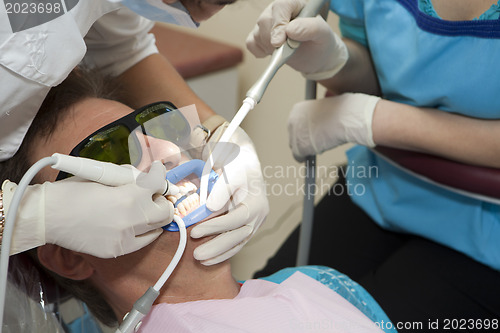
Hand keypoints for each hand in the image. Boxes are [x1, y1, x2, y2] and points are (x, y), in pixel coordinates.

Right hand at [3, 161, 173, 257]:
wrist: (47, 216)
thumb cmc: (72, 191)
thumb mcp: (104, 176)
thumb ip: (129, 178)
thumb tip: (146, 178)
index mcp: (129, 197)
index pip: (158, 183)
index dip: (159, 174)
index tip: (157, 171)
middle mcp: (132, 220)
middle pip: (165, 211)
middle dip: (162, 199)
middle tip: (154, 194)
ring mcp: (125, 239)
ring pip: (157, 229)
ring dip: (154, 217)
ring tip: (143, 209)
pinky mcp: (117, 251)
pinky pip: (141, 242)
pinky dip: (142, 232)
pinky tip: (131, 224)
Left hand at [191, 124, 268, 265]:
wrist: (244, 162)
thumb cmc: (238, 165)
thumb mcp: (231, 172)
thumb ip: (221, 190)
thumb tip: (210, 207)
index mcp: (257, 203)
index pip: (236, 218)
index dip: (215, 226)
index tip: (195, 231)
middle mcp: (259, 216)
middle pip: (238, 236)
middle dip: (217, 247)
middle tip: (196, 254)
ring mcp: (254, 223)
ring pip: (238, 243)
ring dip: (219, 253)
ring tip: (200, 260)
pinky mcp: (246, 227)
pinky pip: (236, 243)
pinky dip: (223, 252)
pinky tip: (209, 259)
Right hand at [246, 0, 347, 79]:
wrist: (316, 55)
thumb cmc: (320, 41)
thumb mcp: (323, 35)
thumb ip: (311, 28)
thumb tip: (290, 30)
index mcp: (294, 3)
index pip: (280, 7)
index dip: (278, 24)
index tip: (279, 42)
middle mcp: (278, 10)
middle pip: (264, 21)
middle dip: (274, 40)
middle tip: (288, 50)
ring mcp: (266, 21)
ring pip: (257, 33)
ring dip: (270, 47)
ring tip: (286, 50)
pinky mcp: (258, 34)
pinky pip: (251, 43)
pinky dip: (261, 51)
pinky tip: (274, 52)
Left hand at [288, 93, 380, 161]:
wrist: (344, 118)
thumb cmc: (342, 112)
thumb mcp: (327, 107)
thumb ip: (321, 111)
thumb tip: (324, 105)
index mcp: (298, 109)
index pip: (297, 123)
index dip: (305, 130)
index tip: (311, 135)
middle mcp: (292, 120)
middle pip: (294, 135)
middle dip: (303, 139)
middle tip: (314, 143)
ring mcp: (294, 134)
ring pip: (295, 146)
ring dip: (304, 148)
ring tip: (316, 149)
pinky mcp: (299, 147)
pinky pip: (298, 156)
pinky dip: (303, 159)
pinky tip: (307, 160)